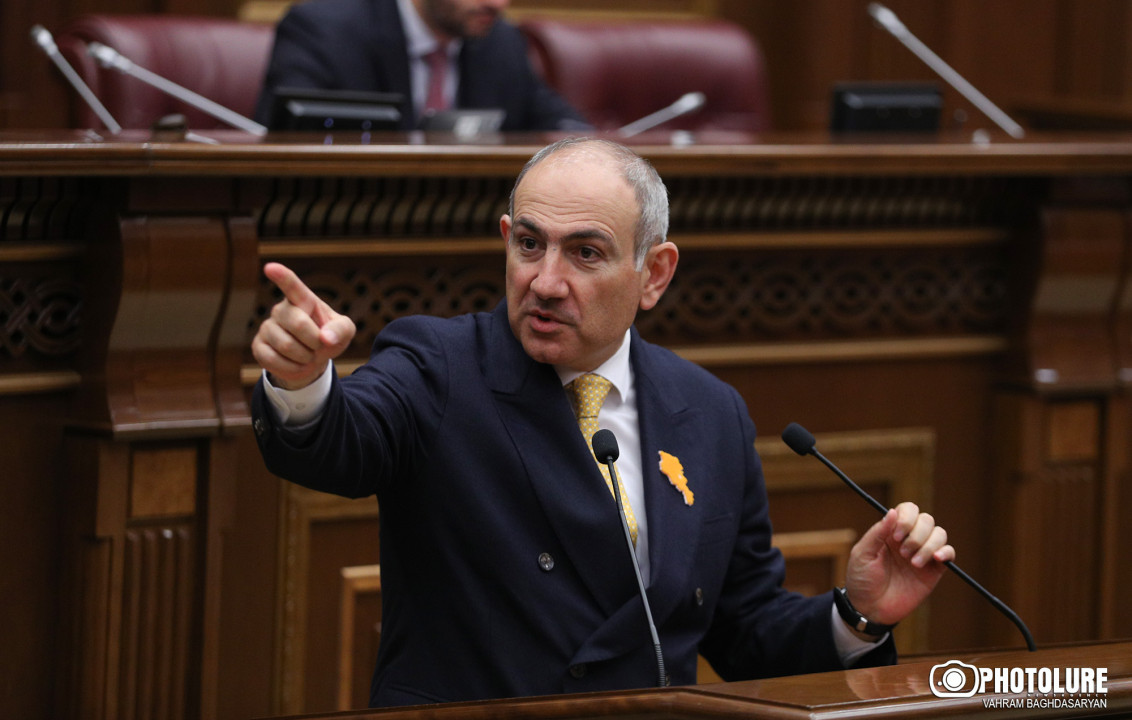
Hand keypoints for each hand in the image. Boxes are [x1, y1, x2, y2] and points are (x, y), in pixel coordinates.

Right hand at [251, 262, 355, 389]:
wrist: (311, 360)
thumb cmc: (327, 338)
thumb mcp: (344, 331)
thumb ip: (341, 330)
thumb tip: (326, 338)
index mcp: (302, 300)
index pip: (292, 285)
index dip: (282, 276)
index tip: (270, 268)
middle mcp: (281, 310)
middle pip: (298, 324)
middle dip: (315, 341)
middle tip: (319, 346)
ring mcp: (267, 327)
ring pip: (286, 345)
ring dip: (305, 357)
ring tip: (308, 355)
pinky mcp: (258, 346)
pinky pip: (273, 360)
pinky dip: (292, 368)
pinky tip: (297, 365)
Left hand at [843, 501, 954, 627]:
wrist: (870, 608)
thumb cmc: (862, 580)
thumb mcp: (862, 554)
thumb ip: (877, 533)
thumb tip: (892, 512)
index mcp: (891, 532)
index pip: (908, 510)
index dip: (907, 518)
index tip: (897, 536)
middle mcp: (909, 539)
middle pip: (926, 520)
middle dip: (917, 534)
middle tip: (903, 553)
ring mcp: (922, 553)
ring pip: (939, 533)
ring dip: (928, 545)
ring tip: (913, 563)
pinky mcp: (933, 570)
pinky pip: (949, 553)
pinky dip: (946, 552)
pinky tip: (936, 559)